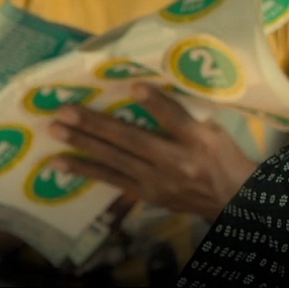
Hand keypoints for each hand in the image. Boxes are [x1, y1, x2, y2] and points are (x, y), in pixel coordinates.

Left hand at [48, 83, 257, 220]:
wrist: (233, 201)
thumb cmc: (224, 158)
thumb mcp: (216, 132)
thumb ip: (186, 116)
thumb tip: (148, 92)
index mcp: (199, 141)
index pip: (176, 118)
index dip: (155, 103)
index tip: (134, 86)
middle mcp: (176, 162)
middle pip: (133, 140)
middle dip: (96, 125)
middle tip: (65, 111)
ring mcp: (157, 182)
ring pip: (115, 161)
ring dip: (82, 145)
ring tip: (55, 130)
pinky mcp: (146, 194)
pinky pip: (111, 180)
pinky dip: (85, 170)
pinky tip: (61, 163)